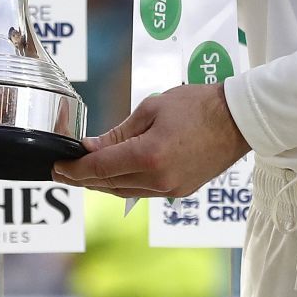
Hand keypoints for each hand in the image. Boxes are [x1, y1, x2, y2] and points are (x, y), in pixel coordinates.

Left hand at [51, 83, 249, 198]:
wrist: (239, 120)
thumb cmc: (197, 105)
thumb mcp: (151, 109)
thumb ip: (118, 133)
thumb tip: (89, 148)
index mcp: (148, 156)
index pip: (99, 168)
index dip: (73, 170)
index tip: (56, 167)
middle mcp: (159, 180)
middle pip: (108, 185)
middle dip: (83, 179)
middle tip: (62, 171)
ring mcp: (171, 190)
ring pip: (125, 192)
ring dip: (102, 184)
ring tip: (83, 174)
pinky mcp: (181, 191)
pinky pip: (144, 191)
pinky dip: (124, 184)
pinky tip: (115, 175)